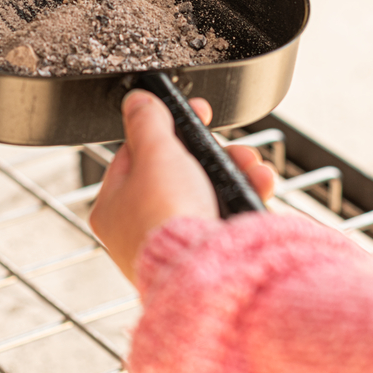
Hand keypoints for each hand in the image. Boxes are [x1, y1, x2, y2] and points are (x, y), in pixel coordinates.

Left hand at [89, 89, 275, 282]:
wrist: (203, 271)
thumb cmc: (167, 217)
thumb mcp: (156, 153)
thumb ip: (148, 121)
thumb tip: (138, 101)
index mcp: (113, 206)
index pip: (136, 154)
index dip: (167, 129)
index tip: (194, 113)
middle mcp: (139, 229)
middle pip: (177, 173)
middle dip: (213, 154)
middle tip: (234, 145)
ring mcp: (172, 244)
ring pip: (205, 193)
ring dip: (235, 172)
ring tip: (252, 166)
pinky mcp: (203, 256)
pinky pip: (224, 216)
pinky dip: (243, 198)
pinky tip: (259, 186)